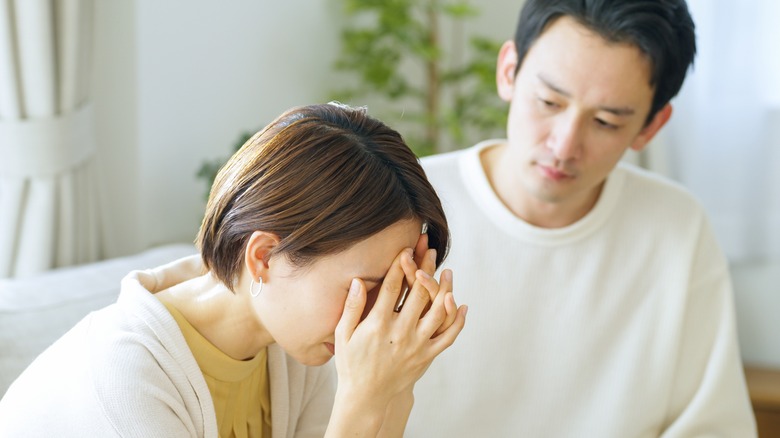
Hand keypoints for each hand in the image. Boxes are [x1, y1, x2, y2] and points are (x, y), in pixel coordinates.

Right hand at [329, 248, 466, 434]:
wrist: (366, 397)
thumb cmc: (351, 363)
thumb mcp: (343, 335)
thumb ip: (351, 307)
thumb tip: (358, 280)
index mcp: (377, 324)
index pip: (393, 287)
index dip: (400, 265)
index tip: (406, 249)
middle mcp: (400, 332)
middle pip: (420, 293)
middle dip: (426, 268)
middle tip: (431, 251)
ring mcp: (417, 345)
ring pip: (439, 311)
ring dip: (446, 289)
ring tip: (448, 272)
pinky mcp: (427, 356)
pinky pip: (448, 336)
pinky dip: (458, 320)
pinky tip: (461, 304)